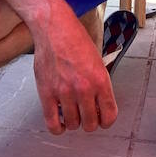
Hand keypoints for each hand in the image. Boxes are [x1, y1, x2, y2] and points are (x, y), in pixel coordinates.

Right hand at [31, 8, 117, 134]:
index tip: (102, 120)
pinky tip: (60, 123)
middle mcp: (84, 89)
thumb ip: (99, 84)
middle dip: (90, 122)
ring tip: (72, 114)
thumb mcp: (97, 62)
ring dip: (74, 123)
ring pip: (73, 125)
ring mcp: (64, 92)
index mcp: (100, 80)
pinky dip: (58, 128)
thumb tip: (100, 105)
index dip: (106, 121)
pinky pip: (52, 123)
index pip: (109, 115)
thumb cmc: (76, 41)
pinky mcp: (47, 93)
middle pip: (90, 124)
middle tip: (86, 116)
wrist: (54, 28)